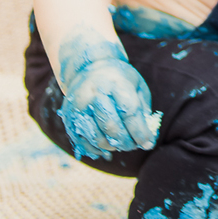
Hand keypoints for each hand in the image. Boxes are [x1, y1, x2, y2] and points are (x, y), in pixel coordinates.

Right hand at [57, 34, 159, 158]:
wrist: (87, 68)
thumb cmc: (118, 80)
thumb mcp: (136, 85)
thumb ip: (143, 110)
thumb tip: (147, 138)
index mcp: (114, 83)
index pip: (129, 112)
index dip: (139, 132)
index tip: (148, 144)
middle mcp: (93, 94)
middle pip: (111, 126)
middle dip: (126, 142)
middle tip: (133, 146)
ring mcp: (78, 107)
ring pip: (96, 137)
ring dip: (112, 147)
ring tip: (121, 144)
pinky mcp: (69, 118)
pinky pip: (83, 142)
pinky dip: (97, 150)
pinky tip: (107, 148)